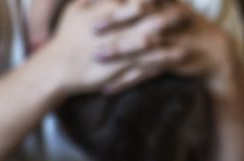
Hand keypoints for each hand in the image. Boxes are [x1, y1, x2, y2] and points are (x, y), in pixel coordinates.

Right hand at [38, 0, 185, 94]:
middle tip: (183, 7)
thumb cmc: (65, 38)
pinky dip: (165, 55)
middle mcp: (115, 26)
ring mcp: (120, 45)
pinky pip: (149, 59)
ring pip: (153, 34)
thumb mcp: (75, 9)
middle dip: (167, 8)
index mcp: (105, 9)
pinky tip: (179, 53)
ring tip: (186, 26)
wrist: (56, 69)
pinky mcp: (123, 65)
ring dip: (171, 30)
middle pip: (148, 12)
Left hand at [97, 1, 241, 93]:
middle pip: (140, 17)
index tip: (88, 0)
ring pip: (142, 45)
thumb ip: (142, 2)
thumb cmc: (181, 26)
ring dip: (118, 52)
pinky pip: (146, 72)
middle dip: (116, 21)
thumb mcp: (166, 7)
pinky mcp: (172, 62)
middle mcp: (168, 18)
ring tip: (95, 57)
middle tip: (92, 28)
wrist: (212, 50)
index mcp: (164, 3)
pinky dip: (126, 81)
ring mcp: (172, 40)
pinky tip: (107, 88)